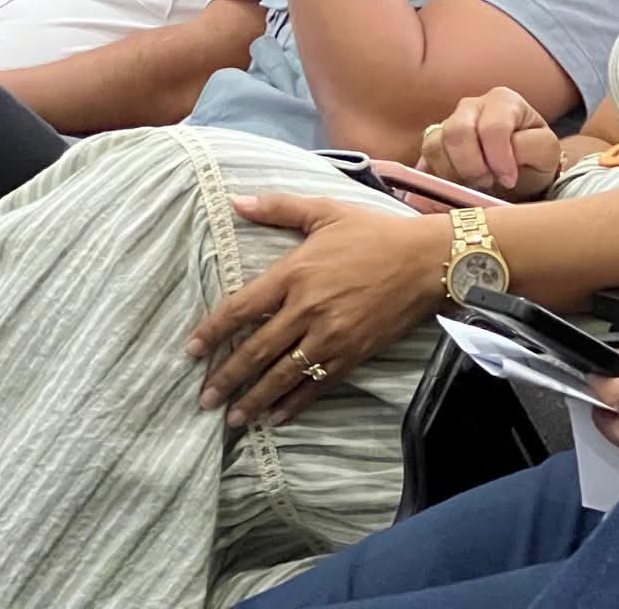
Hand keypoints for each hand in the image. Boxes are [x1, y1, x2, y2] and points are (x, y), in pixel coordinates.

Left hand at [185, 193, 450, 427]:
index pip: (240, 310)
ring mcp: (330, 336)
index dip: (212, 333)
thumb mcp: (326, 212)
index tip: (190, 352)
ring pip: (281, 375)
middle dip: (225, 378)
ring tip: (232, 417)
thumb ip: (279, 207)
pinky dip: (293, 404)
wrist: (428, 261)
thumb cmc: (375, 232)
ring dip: (253, 399)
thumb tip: (236, 201)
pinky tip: (275, 418)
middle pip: (255, 352)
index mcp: (295, 274)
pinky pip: (316, 385)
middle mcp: (307, 309)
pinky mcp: (353, 354)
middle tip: (203, 400)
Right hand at [419, 87, 562, 198]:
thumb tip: (504, 157)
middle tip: (486, 183)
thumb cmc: (533, 161)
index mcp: (503, 101)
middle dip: (472, 166)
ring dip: (453, 174)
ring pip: (435, 146)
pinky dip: (435, 180)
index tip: (509, 180)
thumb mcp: (545, 153)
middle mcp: (471, 106)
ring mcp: (447, 123)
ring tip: (473, 185)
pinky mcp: (432, 146)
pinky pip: (422, 161)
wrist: (519, 175)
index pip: (493, 128)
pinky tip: (454, 188)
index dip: (500, 159)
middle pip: (457, 132)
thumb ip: (531, 148)